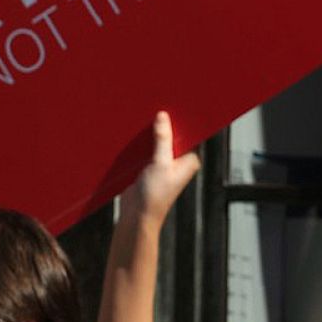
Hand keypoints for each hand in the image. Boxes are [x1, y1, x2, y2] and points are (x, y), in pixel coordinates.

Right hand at [118, 112, 199, 227]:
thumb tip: (163, 116)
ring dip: (148, 136)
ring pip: (156, 143)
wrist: (136, 215)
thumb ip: (162, 139)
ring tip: (141, 120)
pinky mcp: (147, 167)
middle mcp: (177, 162)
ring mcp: (162, 164)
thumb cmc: (155, 196)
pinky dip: (139, 144)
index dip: (179, 121)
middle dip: (161, 127)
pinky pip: (145, 150)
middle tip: (153, 110)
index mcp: (189, 160)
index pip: (186, 135)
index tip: (171, 106)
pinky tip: (133, 136)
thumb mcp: (160, 163)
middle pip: (170, 137)